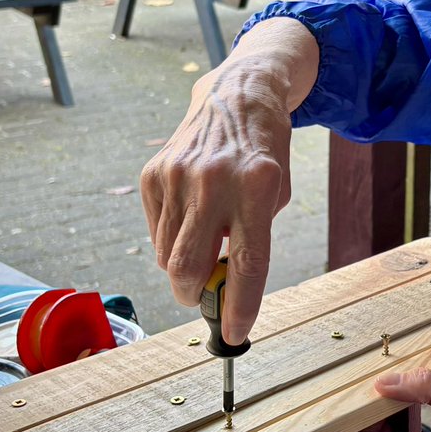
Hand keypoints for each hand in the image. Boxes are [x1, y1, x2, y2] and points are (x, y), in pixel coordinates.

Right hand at [140, 62, 293, 340]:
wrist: (237, 96)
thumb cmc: (264, 151)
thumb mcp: (277, 191)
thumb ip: (254, 236)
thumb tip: (223, 288)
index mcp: (257, 186)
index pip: (247, 263)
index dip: (240, 307)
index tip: (236, 334)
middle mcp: (214, 181)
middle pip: (189, 268)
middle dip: (195, 296)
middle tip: (205, 297)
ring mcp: (177, 175)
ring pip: (166, 256)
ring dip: (183, 269)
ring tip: (203, 245)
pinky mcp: (153, 173)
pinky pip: (155, 232)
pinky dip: (170, 241)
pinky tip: (190, 219)